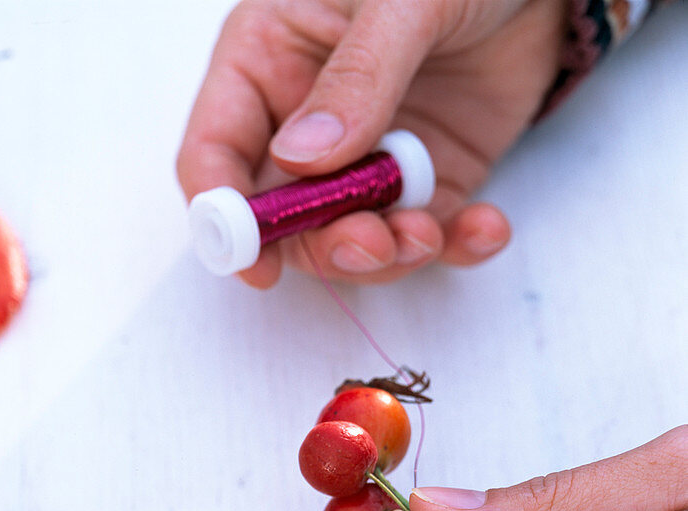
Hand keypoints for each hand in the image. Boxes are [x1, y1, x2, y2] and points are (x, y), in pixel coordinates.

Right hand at [177, 0, 567, 285]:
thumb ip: (355, 77)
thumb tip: (301, 160)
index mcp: (266, 60)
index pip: (215, 149)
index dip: (223, 215)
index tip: (256, 260)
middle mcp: (302, 119)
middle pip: (278, 215)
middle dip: (322, 243)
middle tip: (372, 243)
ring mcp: (361, 158)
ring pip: (345, 237)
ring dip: (386, 253)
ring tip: (431, 234)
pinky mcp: (423, 180)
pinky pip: (421, 233)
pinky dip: (453, 245)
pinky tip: (486, 227)